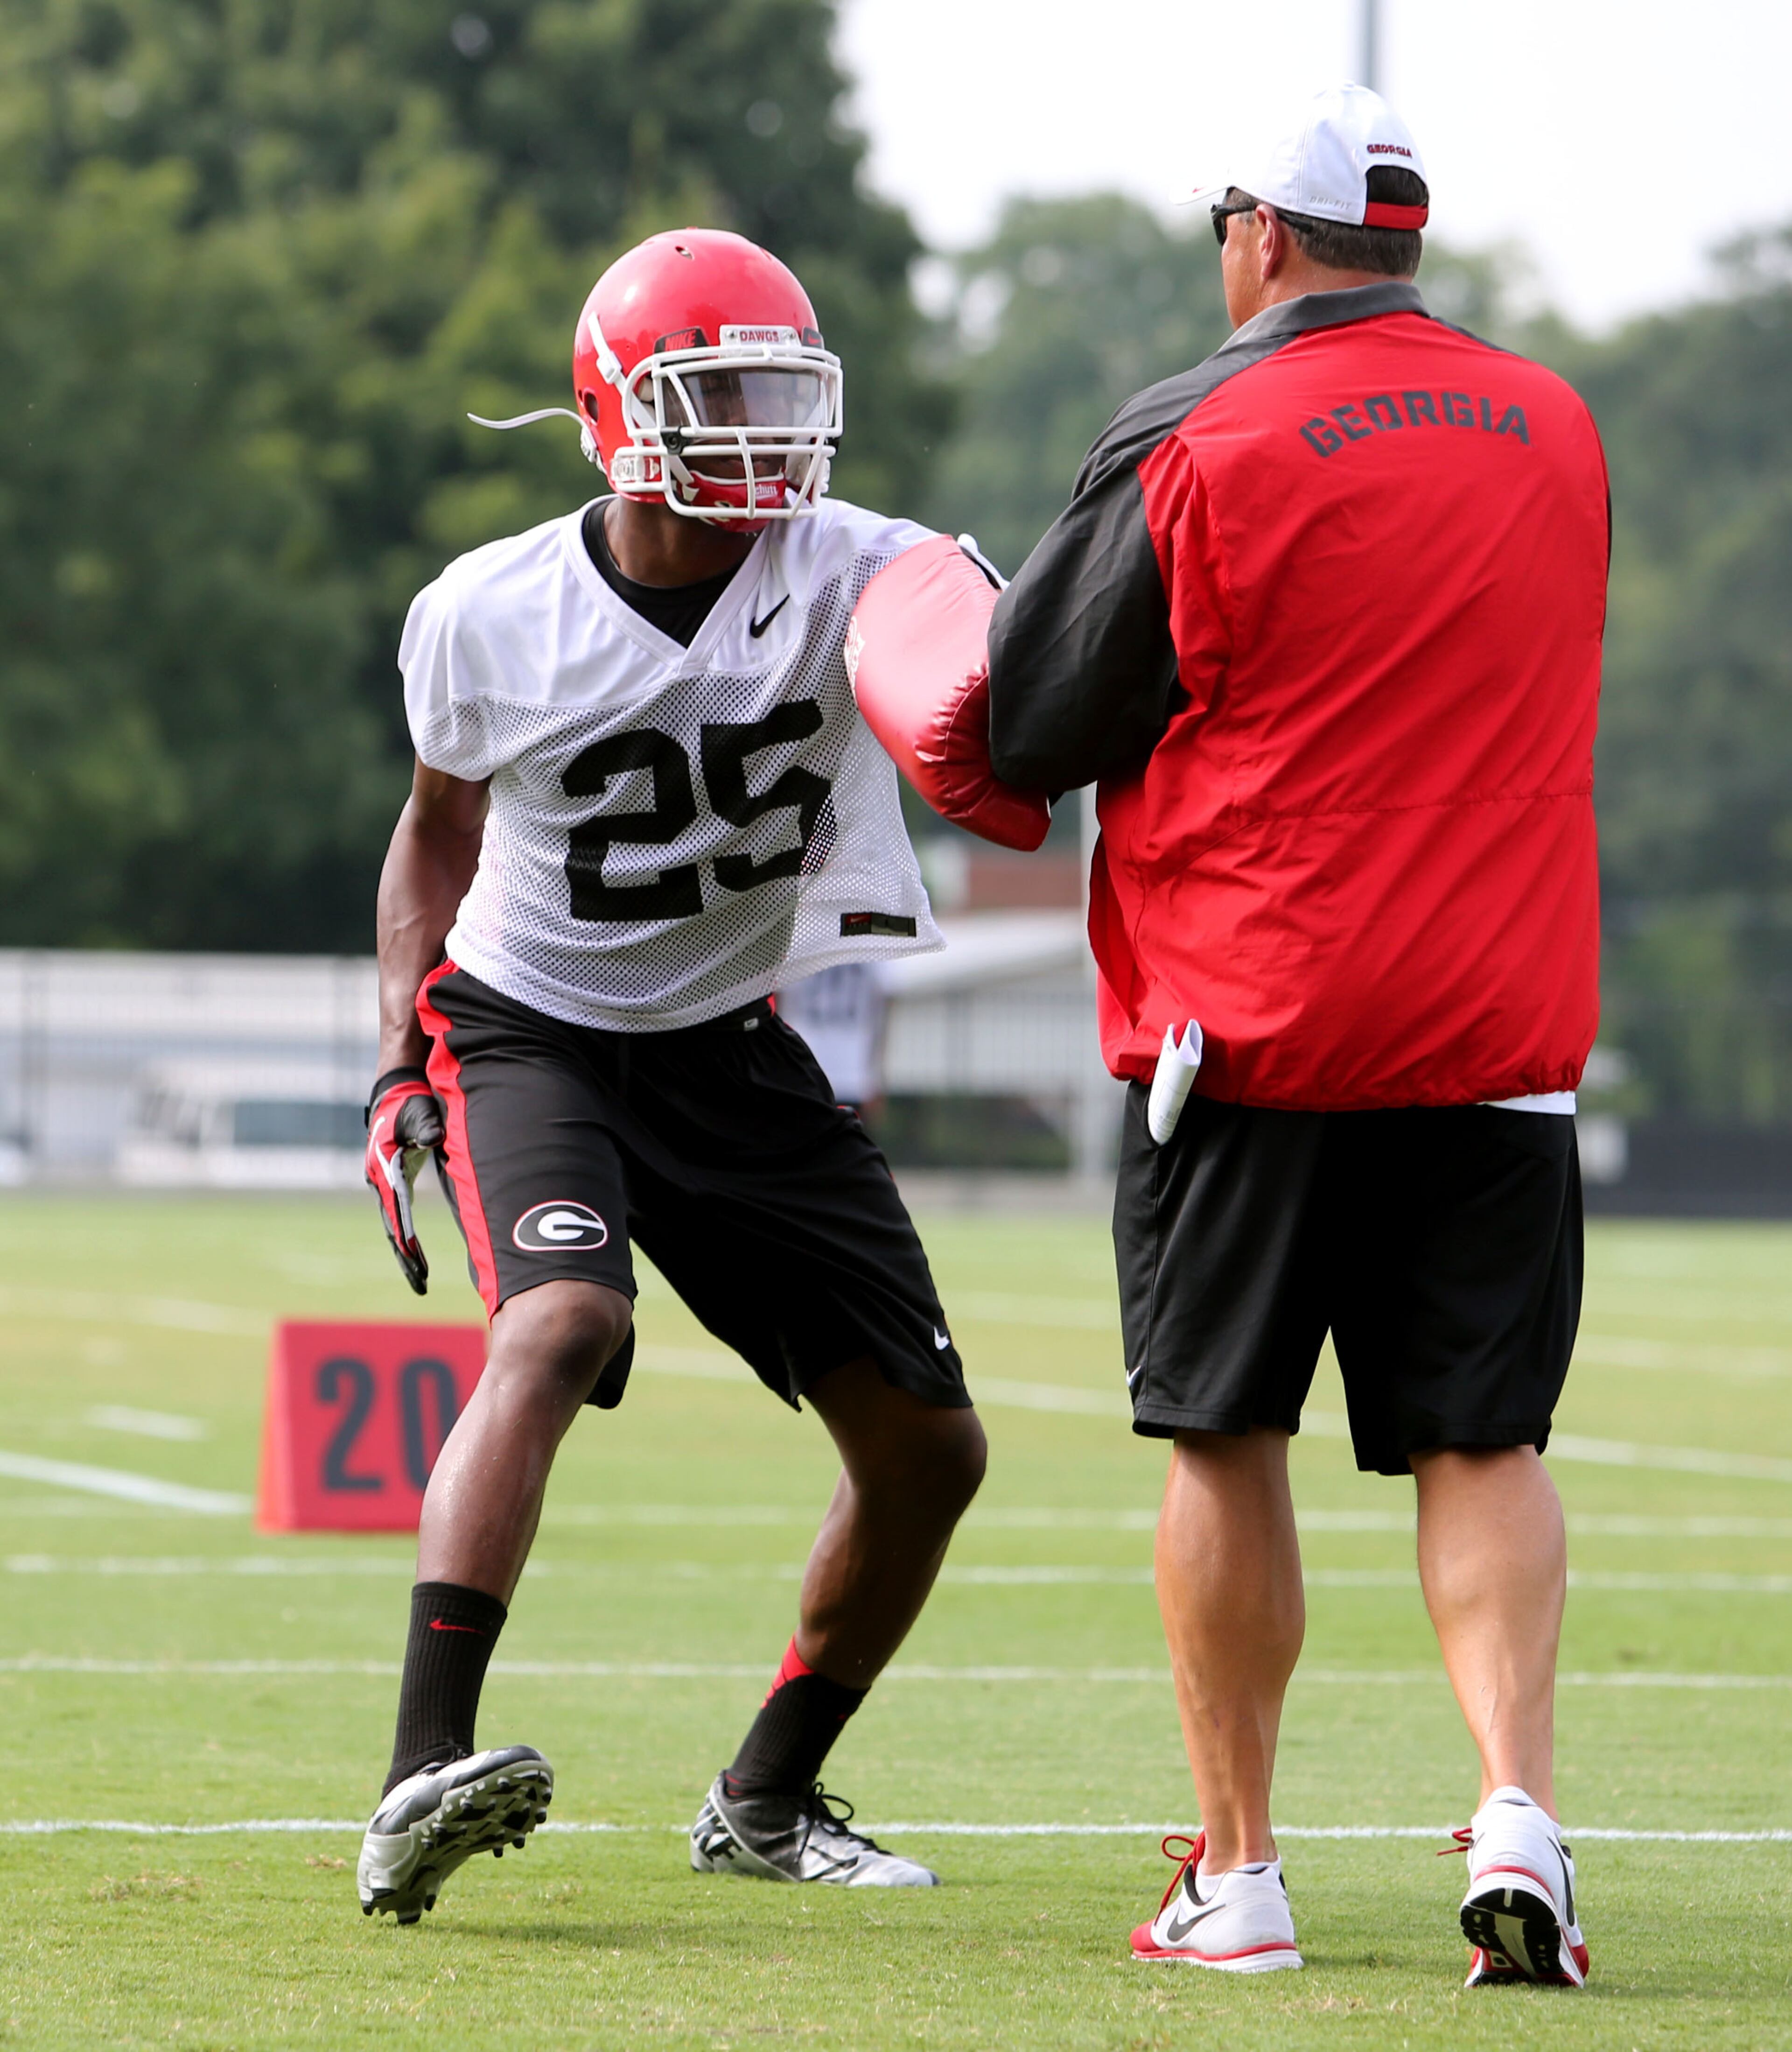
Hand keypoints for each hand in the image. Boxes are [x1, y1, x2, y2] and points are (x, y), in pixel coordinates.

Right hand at [364, 1068, 445, 1294]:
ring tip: (420, 1279)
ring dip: (406, 1252)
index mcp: (385, 1170)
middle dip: (406, 1256)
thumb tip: (434, 1138)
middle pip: (393, 1227)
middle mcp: (382, 1182)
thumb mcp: (418, 1112)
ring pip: (394, 1226)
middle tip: (421, 1284)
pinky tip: (415, 1252)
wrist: (397, 1094)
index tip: (414, 1258)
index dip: (406, 1235)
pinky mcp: (394, 1184)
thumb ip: (426, 1126)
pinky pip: (400, 1216)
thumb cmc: (409, 1104)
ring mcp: (386, 1185)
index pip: (397, 1210)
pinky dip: (407, 1236)